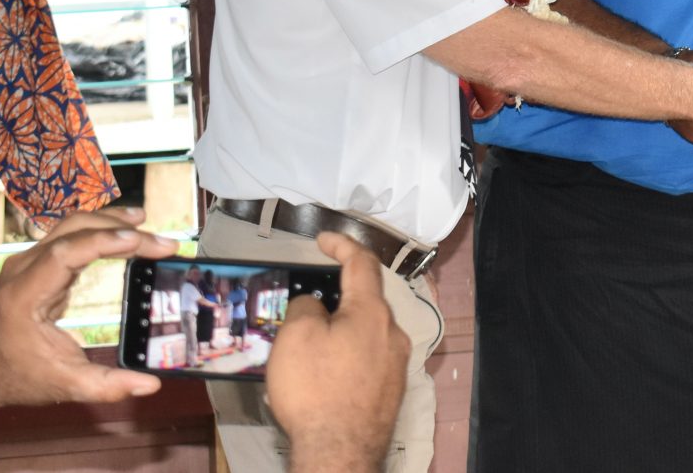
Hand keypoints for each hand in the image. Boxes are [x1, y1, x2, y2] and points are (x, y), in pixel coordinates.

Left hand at [0, 207, 178, 446]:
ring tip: (148, 224)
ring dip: (112, 222)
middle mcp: (23, 269)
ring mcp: (28, 261)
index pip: (66, 252)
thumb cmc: (14, 375)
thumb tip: (150, 385)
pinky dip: (101, 230)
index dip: (105, 241)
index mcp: (25, 295)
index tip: (142, 241)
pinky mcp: (37, 262)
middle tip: (162, 243)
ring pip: (72, 225)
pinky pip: (71, 235)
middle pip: (74, 229)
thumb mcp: (63, 385)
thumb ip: (107, 385)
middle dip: (121, 230)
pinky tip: (125, 233)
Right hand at [267, 232, 409, 472]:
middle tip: (306, 310)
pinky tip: (326, 377)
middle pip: (365, 301)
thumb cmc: (315, 392)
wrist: (339, 453)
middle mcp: (392, 334)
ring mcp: (396, 365)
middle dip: (337, 299)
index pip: (362, 263)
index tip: (323, 240)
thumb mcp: (296, 338)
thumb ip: (306, 308)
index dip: (341, 245)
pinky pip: (368, 361)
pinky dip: (347, 357)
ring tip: (309, 350)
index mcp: (372, 312)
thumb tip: (317, 306)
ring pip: (366, 333)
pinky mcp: (391, 392)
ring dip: (341, 332)